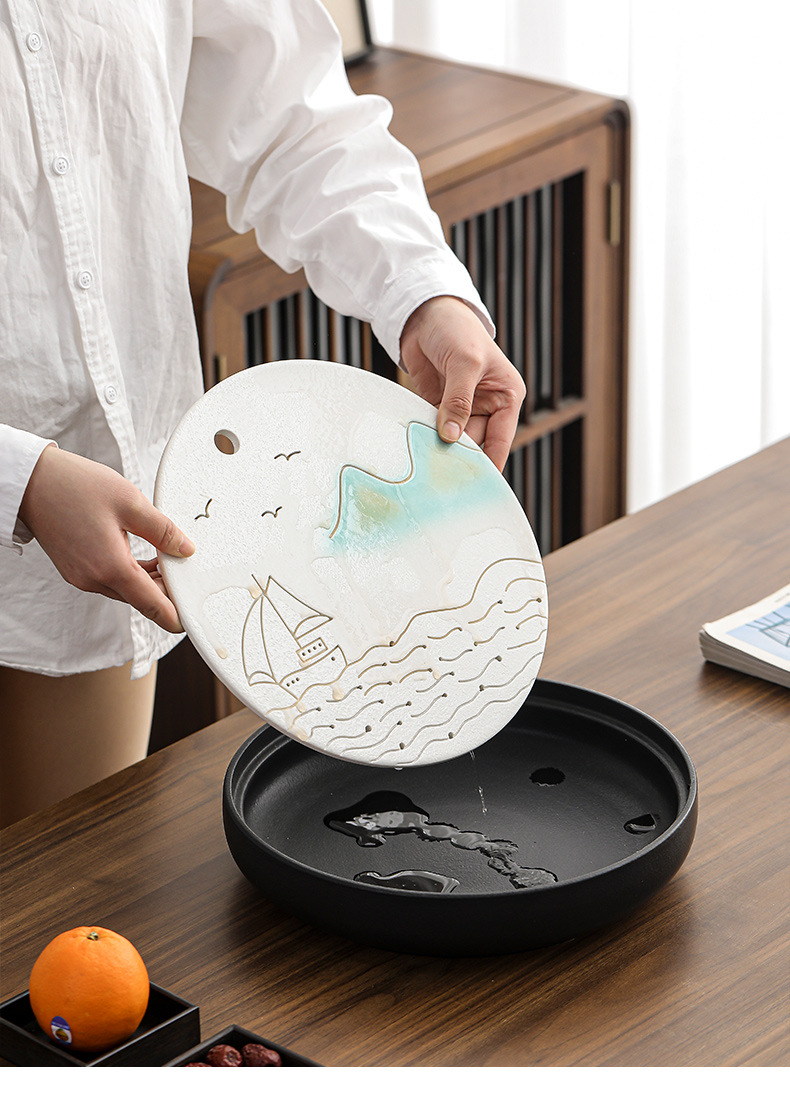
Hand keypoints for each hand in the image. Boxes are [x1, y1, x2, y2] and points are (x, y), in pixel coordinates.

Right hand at [18, 446, 193, 632]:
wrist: (32, 481)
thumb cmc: (74, 486)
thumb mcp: (131, 502)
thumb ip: (163, 531)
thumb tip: (185, 549)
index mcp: (111, 567)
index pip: (153, 607)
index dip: (176, 615)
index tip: (192, 616)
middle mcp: (94, 579)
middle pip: (141, 599)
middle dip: (166, 590)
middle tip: (185, 570)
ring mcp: (82, 577)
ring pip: (126, 590)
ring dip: (149, 581)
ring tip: (168, 559)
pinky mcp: (76, 570)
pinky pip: (111, 580)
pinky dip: (131, 574)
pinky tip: (145, 558)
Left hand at [399, 296, 524, 470]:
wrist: (425, 313)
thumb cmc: (457, 329)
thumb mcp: (465, 363)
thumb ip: (459, 401)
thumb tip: (452, 437)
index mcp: (506, 397)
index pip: (500, 439)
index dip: (489, 463)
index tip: (475, 485)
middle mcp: (487, 406)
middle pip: (476, 444)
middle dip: (461, 458)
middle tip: (442, 477)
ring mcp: (462, 408)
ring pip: (454, 441)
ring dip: (441, 450)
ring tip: (428, 466)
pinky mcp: (439, 407)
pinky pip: (435, 430)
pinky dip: (427, 439)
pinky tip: (417, 449)